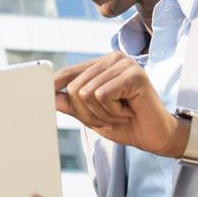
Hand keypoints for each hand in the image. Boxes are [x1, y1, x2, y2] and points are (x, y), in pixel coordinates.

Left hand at [53, 53, 187, 158]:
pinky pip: (102, 95)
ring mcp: (125, 64)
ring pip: (87, 93)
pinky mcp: (134, 74)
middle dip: (87, 112)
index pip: (69, 72)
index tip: (40, 93)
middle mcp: (113, 59)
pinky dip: (112, 112)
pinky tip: (128, 111)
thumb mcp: (92, 115)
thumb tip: (48, 95)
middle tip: (109, 117)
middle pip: (75, 87)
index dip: (54, 85)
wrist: (157, 137)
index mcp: (102, 65)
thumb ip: (71, 103)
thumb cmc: (127, 124)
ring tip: (120, 114)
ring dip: (102, 114)